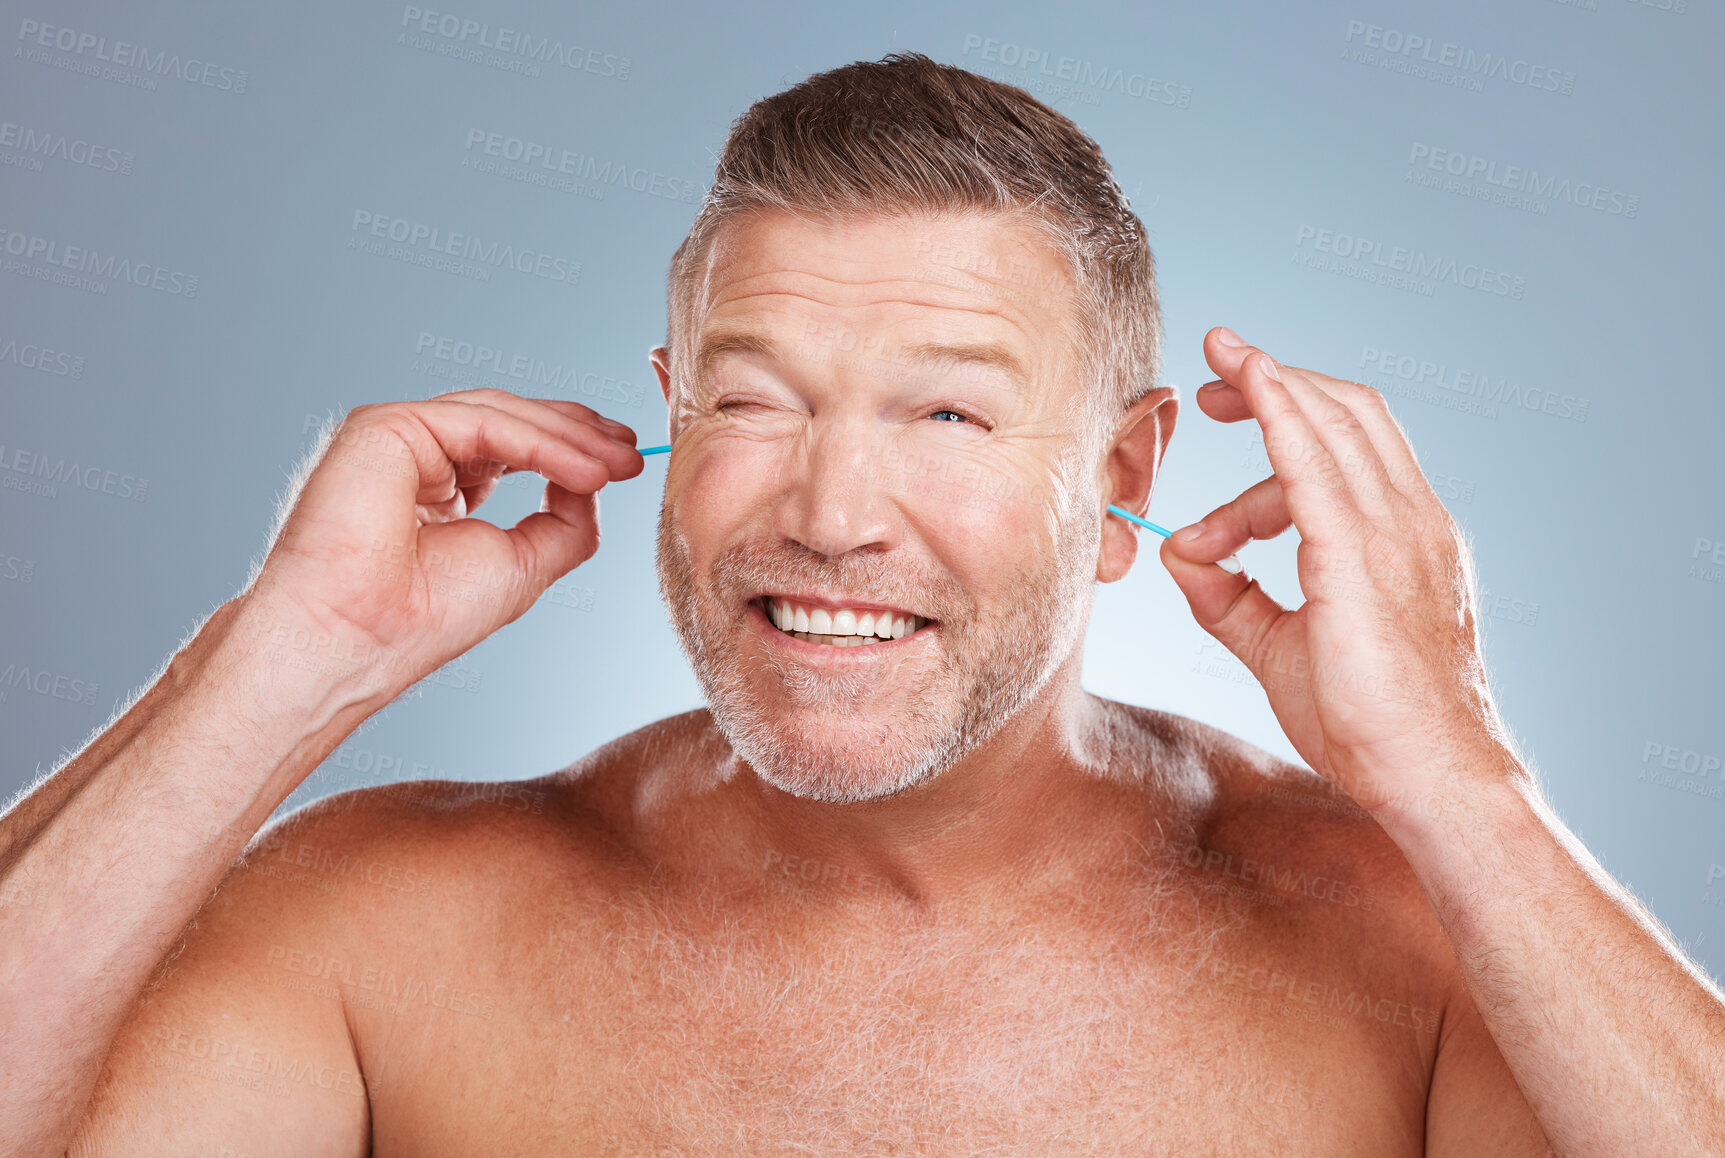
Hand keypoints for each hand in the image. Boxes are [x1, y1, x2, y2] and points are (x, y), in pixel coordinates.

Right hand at [241, 388, 643, 702]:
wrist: (357, 638)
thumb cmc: (423, 619)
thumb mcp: (523, 565)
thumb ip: (563, 521)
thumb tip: (596, 484)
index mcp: (440, 489)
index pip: (513, 448)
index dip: (573, 449)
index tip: (628, 462)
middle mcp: (416, 457)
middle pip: (510, 423)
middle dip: (579, 434)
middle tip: (633, 450)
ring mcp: (397, 439)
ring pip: (498, 416)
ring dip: (568, 437)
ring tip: (618, 463)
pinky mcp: (385, 427)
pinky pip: (479, 422)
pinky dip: (539, 443)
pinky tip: (583, 469)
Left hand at [1159, 328, 1515, 821]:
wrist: (1427, 777)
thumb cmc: (1368, 725)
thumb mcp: (1280, 649)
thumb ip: (1231, 600)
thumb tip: (1181, 558)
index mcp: (1399, 540)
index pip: (1350, 446)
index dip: (1291, 410)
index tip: (1234, 399)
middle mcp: (1409, 523)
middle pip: (1345, 417)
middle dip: (1276, 385)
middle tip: (1211, 379)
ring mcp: (1395, 535)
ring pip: (1331, 427)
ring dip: (1267, 389)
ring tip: (1211, 375)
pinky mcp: (1362, 557)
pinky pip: (1315, 464)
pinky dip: (1280, 412)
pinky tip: (1248, 381)